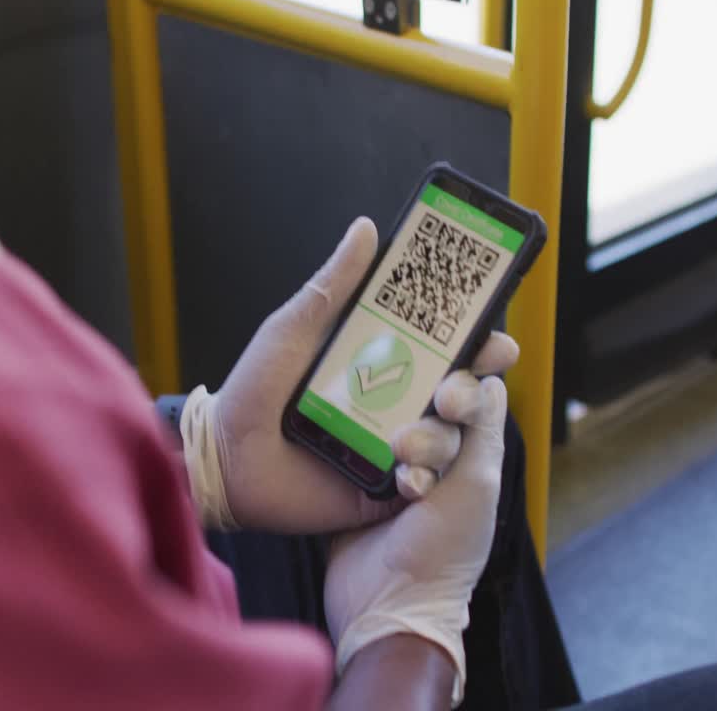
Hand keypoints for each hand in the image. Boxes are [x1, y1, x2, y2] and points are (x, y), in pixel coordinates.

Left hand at [179, 216, 518, 532]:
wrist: (223, 458)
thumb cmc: (254, 389)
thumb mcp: (295, 329)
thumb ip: (334, 284)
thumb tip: (367, 227)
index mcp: (386, 359)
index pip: (448, 347)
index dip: (478, 341)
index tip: (493, 337)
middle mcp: (398, 401)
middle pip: (461, 393)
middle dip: (473, 391)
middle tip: (454, 391)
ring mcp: (394, 446)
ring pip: (448, 439)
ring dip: (441, 437)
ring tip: (405, 441)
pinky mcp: (383, 488)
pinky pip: (421, 484)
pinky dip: (423, 479)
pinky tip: (405, 475)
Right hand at [324, 368, 511, 706]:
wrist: (389, 605)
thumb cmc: (446, 551)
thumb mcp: (478, 485)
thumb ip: (485, 431)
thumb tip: (494, 380)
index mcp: (469, 457)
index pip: (466, 399)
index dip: (459, 387)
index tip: (448, 399)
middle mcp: (433, 458)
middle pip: (423, 407)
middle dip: (423, 425)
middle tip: (411, 447)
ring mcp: (389, 468)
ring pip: (387, 422)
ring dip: (395, 441)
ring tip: (396, 466)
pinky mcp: (352, 480)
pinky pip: (351, 443)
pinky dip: (359, 451)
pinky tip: (367, 473)